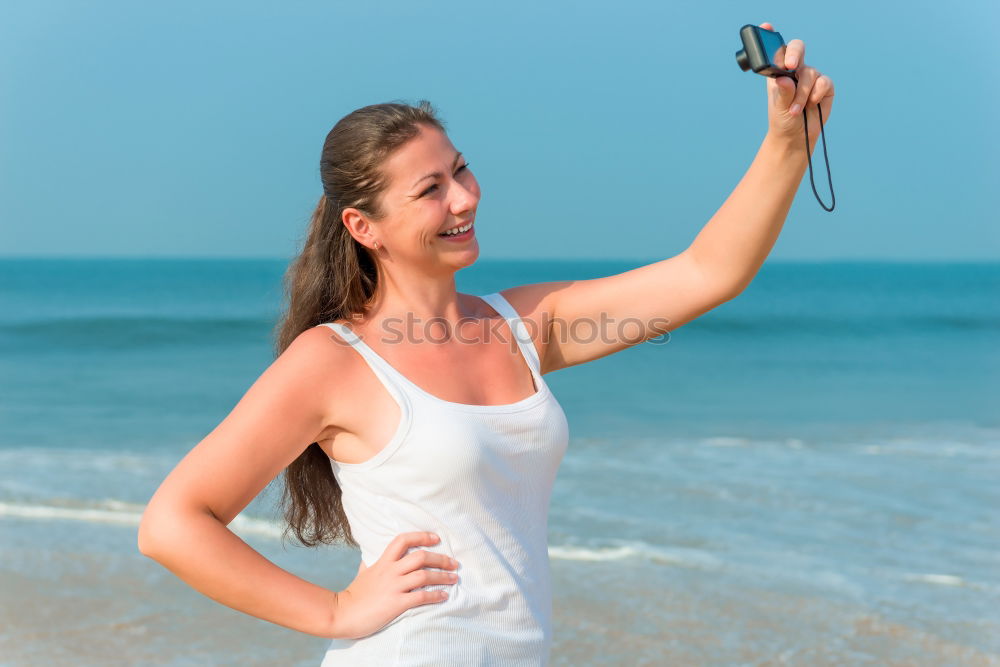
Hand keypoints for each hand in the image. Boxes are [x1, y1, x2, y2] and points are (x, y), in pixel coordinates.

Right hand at [330, 531, 459, 639]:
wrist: (340, 613)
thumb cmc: (353, 595)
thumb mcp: (363, 573)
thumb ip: (371, 566)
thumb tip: (369, 562)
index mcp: (383, 562)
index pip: (403, 540)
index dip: (422, 536)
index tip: (436, 538)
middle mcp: (390, 571)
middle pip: (421, 557)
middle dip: (441, 559)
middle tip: (454, 563)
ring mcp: (393, 587)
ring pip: (424, 576)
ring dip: (442, 577)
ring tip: (453, 579)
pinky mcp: (396, 604)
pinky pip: (421, 597)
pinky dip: (435, 596)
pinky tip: (443, 597)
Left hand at [760, 22, 835, 147]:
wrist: (796, 137)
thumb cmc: (782, 120)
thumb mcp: (778, 108)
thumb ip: (782, 93)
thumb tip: (784, 79)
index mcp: (778, 72)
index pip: (776, 50)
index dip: (771, 36)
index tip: (766, 27)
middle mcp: (794, 70)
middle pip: (797, 49)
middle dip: (794, 54)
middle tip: (790, 66)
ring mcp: (810, 77)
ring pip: (810, 73)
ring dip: (802, 93)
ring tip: (794, 110)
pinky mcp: (824, 86)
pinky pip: (824, 82)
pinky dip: (817, 94)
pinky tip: (812, 105)